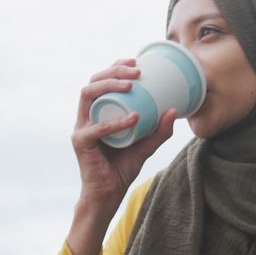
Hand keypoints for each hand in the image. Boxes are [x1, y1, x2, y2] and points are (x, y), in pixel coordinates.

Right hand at [71, 58, 177, 209]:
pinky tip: (133, 118)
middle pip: (93, 81)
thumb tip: (174, 110)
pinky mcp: (81, 143)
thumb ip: (159, 130)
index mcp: (98, 111)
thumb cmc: (122, 167)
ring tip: (131, 84)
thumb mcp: (146, 146)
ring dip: (109, 85)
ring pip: (88, 95)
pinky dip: (115, 122)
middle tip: (137, 70)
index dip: (116, 66)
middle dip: (114, 70)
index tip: (136, 60)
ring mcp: (81, 127)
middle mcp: (86, 115)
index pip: (102, 80)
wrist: (108, 194)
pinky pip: (96, 128)